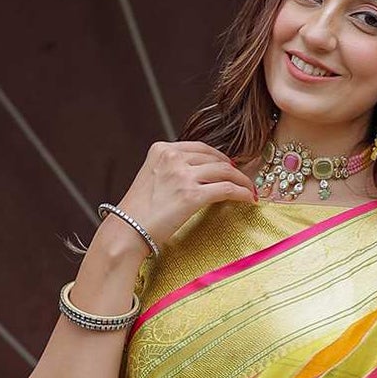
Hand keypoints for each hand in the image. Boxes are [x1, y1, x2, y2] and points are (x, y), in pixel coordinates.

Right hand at [112, 141, 258, 250]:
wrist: (127, 231)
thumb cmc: (138, 213)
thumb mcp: (150, 179)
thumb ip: (169, 171)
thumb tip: (195, 176)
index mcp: (161, 149)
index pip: (199, 147)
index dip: (218, 156)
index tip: (229, 166)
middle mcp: (173, 158)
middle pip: (214, 158)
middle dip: (233, 168)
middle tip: (243, 179)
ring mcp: (182, 175)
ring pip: (225, 171)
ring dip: (242, 180)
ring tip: (249, 190)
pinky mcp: (192, 195)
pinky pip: (227, 189)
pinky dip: (242, 192)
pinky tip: (248, 199)